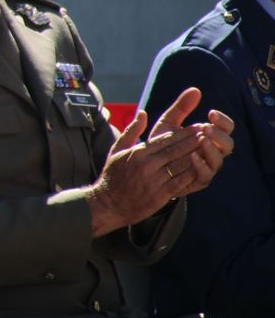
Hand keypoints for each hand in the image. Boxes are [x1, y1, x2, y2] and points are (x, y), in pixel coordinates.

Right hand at [87, 105, 202, 236]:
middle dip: (195, 141)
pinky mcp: (160, 194)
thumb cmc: (113, 176)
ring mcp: (154, 180)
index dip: (184, 133)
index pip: (166, 140)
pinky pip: (180, 182)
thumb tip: (143, 113)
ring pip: (181, 165)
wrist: (108, 204)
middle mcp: (147, 165)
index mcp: (138, 153)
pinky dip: (193, 175)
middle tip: (210, 133)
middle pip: (176, 150)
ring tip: (211, 148)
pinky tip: (203, 169)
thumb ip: (131, 131)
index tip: (198, 127)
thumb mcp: (116, 150)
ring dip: (198, 156)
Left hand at [148, 87, 233, 195]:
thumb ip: (181, 107)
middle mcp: (211, 152)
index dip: (222, 120)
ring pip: (219, 160)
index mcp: (209, 137)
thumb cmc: (161, 143)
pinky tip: (192, 156)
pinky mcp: (197, 181)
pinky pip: (206, 176)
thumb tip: (195, 89)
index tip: (210, 113)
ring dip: (212, 149)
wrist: (145, 166)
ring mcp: (206, 167)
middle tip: (205, 127)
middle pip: (228, 144)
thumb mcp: (169, 122)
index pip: (226, 127)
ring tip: (201, 139)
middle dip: (219, 134)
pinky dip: (201, 165)